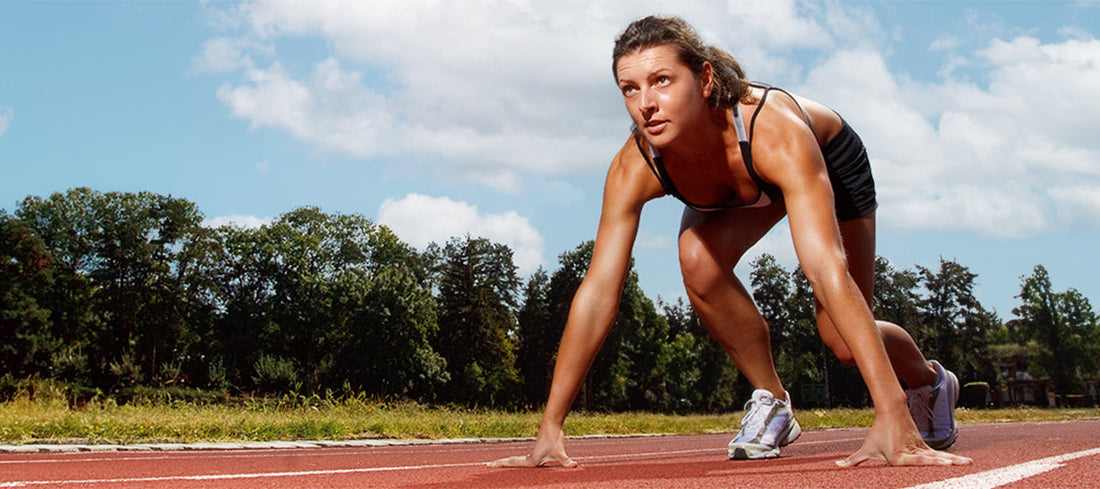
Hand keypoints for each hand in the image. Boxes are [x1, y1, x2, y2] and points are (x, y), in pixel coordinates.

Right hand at [487, 426, 577, 467]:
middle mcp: (530, 457)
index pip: (513, 463)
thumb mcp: (560, 452)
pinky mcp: (538, 451)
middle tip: (487, 465)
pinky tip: (519, 464)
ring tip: (497, 465)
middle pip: (512, 462)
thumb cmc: (554, 437)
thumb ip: (566, 461)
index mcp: (532, 459)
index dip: (501, 465)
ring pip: (517, 460)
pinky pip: (524, 459)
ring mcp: (533, 454)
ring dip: (507, 463)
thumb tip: (574, 465)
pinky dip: (517, 462)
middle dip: (500, 464)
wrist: (552, 423)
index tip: (489, 465)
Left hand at [836, 411, 972, 466]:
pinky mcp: (926, 448)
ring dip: (954, 461)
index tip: (930, 463)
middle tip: (956, 467)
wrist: (892, 411)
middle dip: (943, 464)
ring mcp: (921, 449)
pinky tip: (966, 463)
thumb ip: (854, 460)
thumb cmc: (879, 432)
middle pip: (929, 460)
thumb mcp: (866, 448)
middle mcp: (913, 452)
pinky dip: (953, 459)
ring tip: (970, 464)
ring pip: (939, 456)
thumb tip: (838, 467)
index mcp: (899, 456)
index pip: (913, 460)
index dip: (922, 461)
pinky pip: (941, 455)